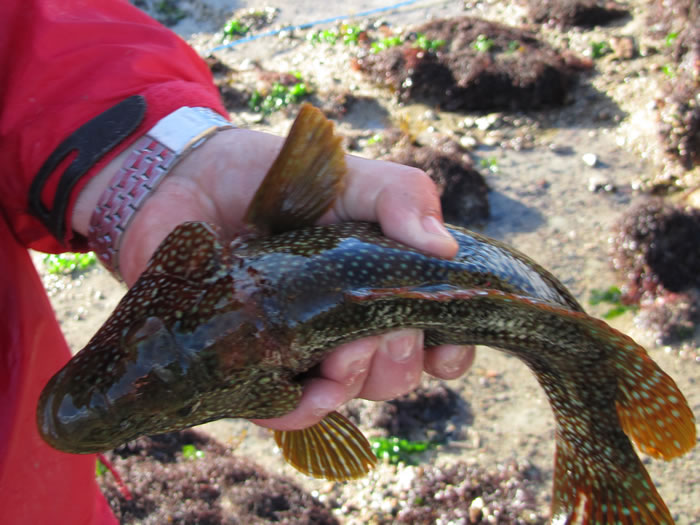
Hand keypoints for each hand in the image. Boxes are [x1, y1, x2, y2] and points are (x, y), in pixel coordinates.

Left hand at [73, 126, 475, 430]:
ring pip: (351, 393)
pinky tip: (297, 393)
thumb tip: (444, 249)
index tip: (444, 348)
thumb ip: (403, 198)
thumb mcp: (353, 178)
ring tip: (335, 352)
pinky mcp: (255, 362)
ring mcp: (305, 346)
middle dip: (395, 359)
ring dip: (353, 381)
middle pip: (399, 373)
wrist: (200, 178)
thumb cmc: (285, 179)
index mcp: (382, 285)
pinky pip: (287, 408)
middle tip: (369, 327)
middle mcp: (349, 323)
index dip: (450, 351)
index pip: (435, 336)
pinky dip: (299, 409)